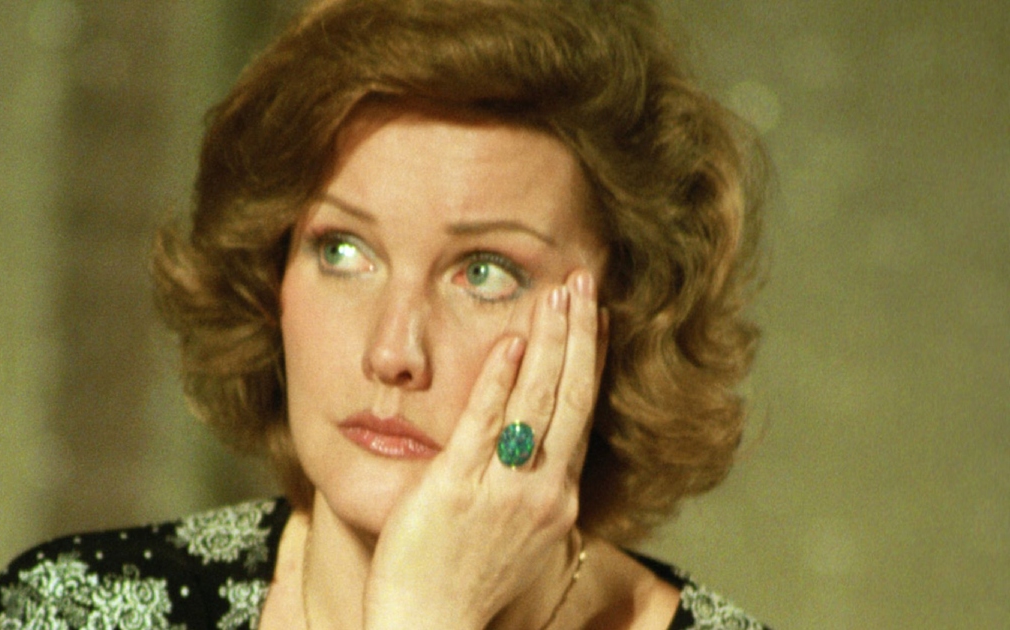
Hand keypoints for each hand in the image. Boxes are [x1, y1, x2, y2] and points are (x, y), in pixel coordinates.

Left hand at [364, 269, 603, 629]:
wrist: (432, 627)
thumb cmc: (466, 584)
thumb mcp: (517, 535)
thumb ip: (528, 488)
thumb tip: (531, 447)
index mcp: (556, 499)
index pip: (580, 414)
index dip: (591, 361)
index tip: (597, 318)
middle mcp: (542, 491)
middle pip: (570, 397)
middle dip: (580, 334)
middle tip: (585, 282)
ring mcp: (502, 489)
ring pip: (536, 402)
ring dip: (551, 342)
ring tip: (560, 293)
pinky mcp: (457, 488)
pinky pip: (483, 425)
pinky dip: (499, 380)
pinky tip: (510, 341)